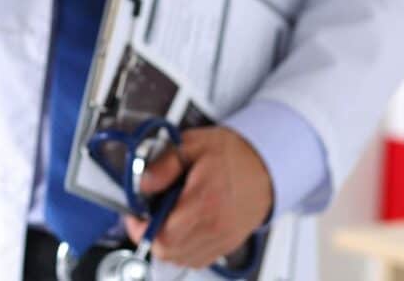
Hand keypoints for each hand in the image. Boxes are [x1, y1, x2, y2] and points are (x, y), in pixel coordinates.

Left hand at [124, 126, 271, 268]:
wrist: (266, 163)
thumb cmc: (232, 154)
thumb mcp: (192, 145)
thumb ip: (163, 164)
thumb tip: (143, 184)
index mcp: (204, 202)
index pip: (163, 237)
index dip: (140, 230)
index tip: (136, 216)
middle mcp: (215, 226)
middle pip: (169, 253)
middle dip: (151, 235)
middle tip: (149, 215)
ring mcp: (223, 238)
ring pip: (182, 259)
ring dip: (168, 244)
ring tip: (168, 218)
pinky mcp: (229, 244)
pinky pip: (199, 259)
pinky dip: (185, 249)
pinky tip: (184, 227)